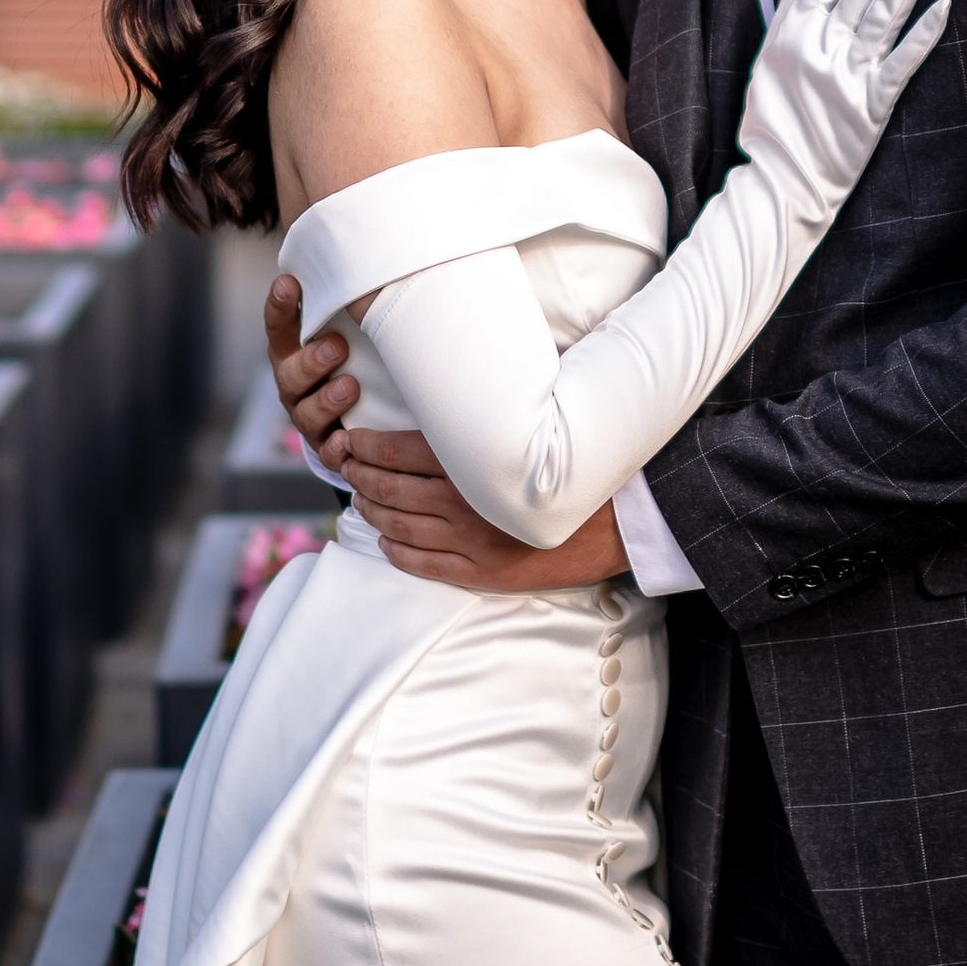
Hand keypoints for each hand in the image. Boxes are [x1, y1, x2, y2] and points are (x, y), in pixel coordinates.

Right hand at [265, 271, 358, 459]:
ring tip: (349, 386)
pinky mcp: (325, 445)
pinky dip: (334, 448)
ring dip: (325, 399)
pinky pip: (326, 452)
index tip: (288, 283)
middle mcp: (293, 382)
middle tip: (336, 346)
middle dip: (311, 360)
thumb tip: (374, 254)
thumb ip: (346, 303)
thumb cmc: (353, 356)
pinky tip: (346, 439)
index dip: (280, 306)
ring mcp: (306, 414)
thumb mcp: (346, 329)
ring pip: (305, 411)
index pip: (279, 325)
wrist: (357, 416)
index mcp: (293, 349)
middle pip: (289, 373)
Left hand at [339, 424, 626, 590]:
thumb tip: (448, 393)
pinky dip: (395, 551)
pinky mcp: (481, 572)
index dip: (366, 446)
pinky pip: (423, 563)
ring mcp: (470, 541)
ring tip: (359, 498)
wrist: (620, 520)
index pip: (398, 450)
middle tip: (346, 465)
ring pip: (398, 526)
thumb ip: (485, 415)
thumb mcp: (533, 429)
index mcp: (473, 461)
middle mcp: (464, 502)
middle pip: (390, 488)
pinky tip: (384, 541)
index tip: (351, 438)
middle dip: (359, 476)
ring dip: (370, 510)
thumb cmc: (576, 465)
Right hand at [738, 0, 949, 217]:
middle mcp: (821, 44)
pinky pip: (901, 63)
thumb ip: (788, 8)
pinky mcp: (871, 105)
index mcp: (795, 29)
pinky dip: (922, 34)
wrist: (778, 180)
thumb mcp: (768, 58)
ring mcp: (847, 73)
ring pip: (881, 12)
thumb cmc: (773, 121)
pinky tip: (944, 5)